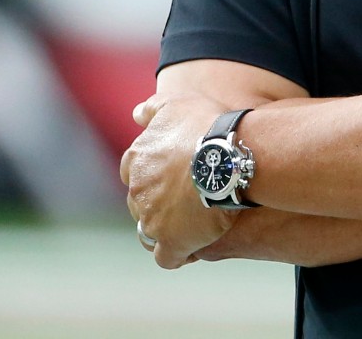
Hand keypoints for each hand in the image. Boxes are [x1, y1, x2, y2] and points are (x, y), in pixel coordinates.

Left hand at [120, 92, 234, 267]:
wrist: (229, 157)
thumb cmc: (206, 126)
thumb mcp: (176, 104)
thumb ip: (152, 109)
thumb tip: (136, 115)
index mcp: (137, 160)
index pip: (133, 172)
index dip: (153, 175)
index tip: (174, 174)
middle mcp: (138, 191)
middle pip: (140, 203)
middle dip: (158, 203)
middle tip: (187, 198)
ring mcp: (152, 219)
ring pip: (149, 232)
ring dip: (164, 229)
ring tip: (190, 225)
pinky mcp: (172, 242)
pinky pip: (167, 257)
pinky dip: (178, 254)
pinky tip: (193, 247)